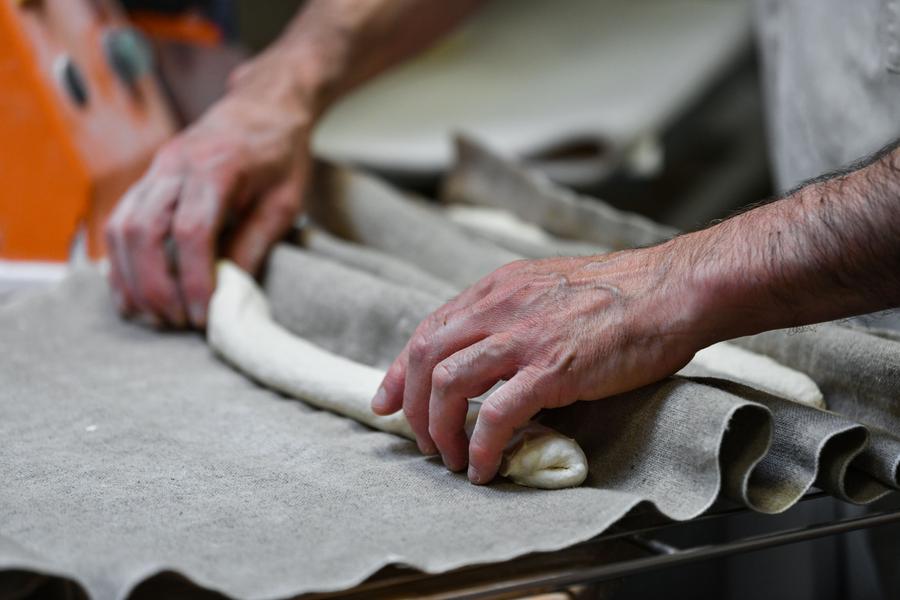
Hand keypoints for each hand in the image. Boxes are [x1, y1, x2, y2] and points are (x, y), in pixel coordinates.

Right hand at [105, 57, 312, 327]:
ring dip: (130, 278)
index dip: (192, 279)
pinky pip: (119, 221)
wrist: (262, 107)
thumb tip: (229, 293)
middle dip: (155, 286)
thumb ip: (255, 244)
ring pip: (121, 227)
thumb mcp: (285, 201)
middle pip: (144, 231)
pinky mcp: (147, 179)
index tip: (203, 315)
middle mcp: (176, 165)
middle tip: (176, 323)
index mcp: (217, 167)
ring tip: (152, 316)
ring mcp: (155, 169)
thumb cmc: (280, 154)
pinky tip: (134, 292)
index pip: (192, 231)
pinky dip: (121, 261)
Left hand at [371, 246, 710, 483]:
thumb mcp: (548, 289)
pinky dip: (480, 447)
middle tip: (424, 442)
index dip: (397, 372)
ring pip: (446, 386)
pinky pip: (494, 414)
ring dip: (440, 431)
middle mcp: (499, 307)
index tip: (385, 402)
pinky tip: (485, 466)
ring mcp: (523, 337)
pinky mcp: (551, 368)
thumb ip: (512, 315)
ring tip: (451, 459)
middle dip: (411, 408)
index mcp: (496, 289)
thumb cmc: (620, 294)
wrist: (671, 290)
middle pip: (424, 358)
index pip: (427, 331)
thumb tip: (489, 354)